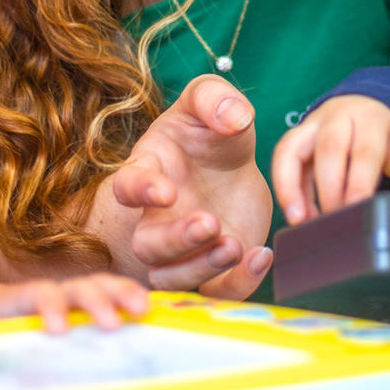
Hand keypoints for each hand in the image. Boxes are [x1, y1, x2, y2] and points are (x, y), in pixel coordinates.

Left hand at [0, 274, 149, 332]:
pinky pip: (95, 303)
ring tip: (142, 309)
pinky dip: (120, 302)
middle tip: (114, 323)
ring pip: (88, 288)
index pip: (28, 293)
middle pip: (67, 285)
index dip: (47, 305)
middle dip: (94, 298)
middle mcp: (29, 296)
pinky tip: (145, 314)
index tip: (59, 329)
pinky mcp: (62, 313)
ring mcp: (49, 301)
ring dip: (116, 293)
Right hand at [103, 75, 274, 298]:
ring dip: (201, 267)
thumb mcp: (210, 101)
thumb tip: (234, 117)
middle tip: (209, 222)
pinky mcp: (213, 269)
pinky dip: (238, 283)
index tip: (166, 190)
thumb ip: (214, 97)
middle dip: (175, 240)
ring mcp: (182, 249)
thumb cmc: (208, 133)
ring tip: (233, 245)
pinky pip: (216, 291)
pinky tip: (261, 256)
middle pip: (147, 244)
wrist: (233, 167)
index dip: (140, 191)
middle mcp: (156, 217)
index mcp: (149, 172)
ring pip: (173, 277)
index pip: (128, 186)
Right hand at [271, 95, 389, 224]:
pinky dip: (286, 188)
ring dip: (292, 186)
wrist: (369, 105)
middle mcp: (340, 116)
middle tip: (336, 222)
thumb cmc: (386, 137)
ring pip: (293, 148)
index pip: (365, 151)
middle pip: (329, 149)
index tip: (356, 210)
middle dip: (330, 190)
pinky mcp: (296, 135)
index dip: (359, 182)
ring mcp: (313, 123)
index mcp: (373, 120)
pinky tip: (297, 213)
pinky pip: (282, 158)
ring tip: (299, 220)